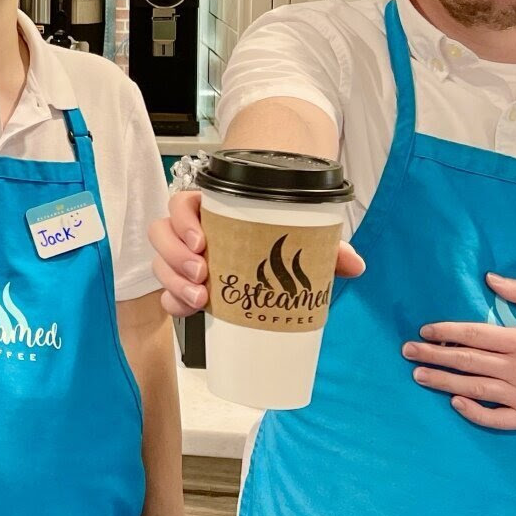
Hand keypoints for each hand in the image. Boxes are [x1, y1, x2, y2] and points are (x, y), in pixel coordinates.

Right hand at [149, 190, 365, 316]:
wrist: (271, 256)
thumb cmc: (277, 239)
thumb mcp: (301, 238)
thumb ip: (325, 247)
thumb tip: (354, 264)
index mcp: (210, 211)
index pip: (180, 204)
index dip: (183, 221)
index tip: (202, 241)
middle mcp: (190, 233)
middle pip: (162, 235)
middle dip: (176, 256)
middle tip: (204, 274)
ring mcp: (184, 260)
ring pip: (160, 263)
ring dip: (173, 281)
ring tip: (200, 297)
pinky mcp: (184, 286)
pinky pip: (166, 292)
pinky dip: (174, 302)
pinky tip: (189, 311)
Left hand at [405, 274, 515, 430]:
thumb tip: (489, 278)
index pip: (475, 335)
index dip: (446, 331)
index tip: (424, 331)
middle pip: (467, 361)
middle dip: (433, 355)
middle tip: (406, 352)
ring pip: (474, 389)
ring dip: (443, 382)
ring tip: (418, 375)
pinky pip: (496, 419)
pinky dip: (474, 412)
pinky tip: (455, 402)